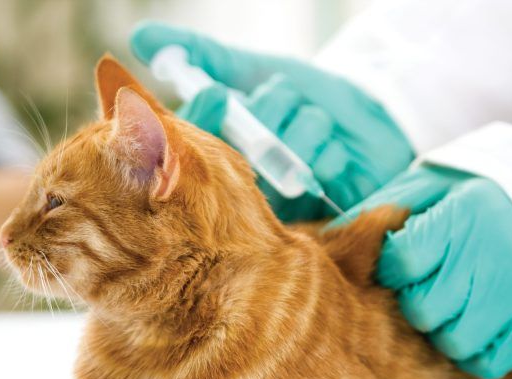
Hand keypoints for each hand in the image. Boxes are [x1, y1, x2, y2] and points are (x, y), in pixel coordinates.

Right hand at [130, 22, 413, 218]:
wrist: (370, 110)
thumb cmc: (302, 92)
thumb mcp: (249, 67)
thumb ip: (202, 55)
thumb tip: (140, 37)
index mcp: (220, 147)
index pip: (194, 138)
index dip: (203, 117)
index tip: (217, 91)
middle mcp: (242, 178)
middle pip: (243, 145)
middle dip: (273, 108)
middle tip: (287, 95)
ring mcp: (276, 198)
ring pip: (285, 151)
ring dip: (308, 123)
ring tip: (318, 120)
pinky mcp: (312, 209)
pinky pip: (317, 171)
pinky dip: (332, 150)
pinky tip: (339, 152)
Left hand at [344, 166, 511, 378]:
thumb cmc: (473, 194)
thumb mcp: (427, 186)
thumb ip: (381, 210)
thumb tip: (331, 238)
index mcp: (458, 222)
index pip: (401, 263)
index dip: (393, 267)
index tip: (402, 261)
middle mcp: (489, 262)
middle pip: (423, 310)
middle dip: (415, 300)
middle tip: (427, 284)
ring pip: (454, 342)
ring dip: (443, 329)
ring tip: (450, 305)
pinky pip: (490, 361)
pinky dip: (476, 351)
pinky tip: (474, 324)